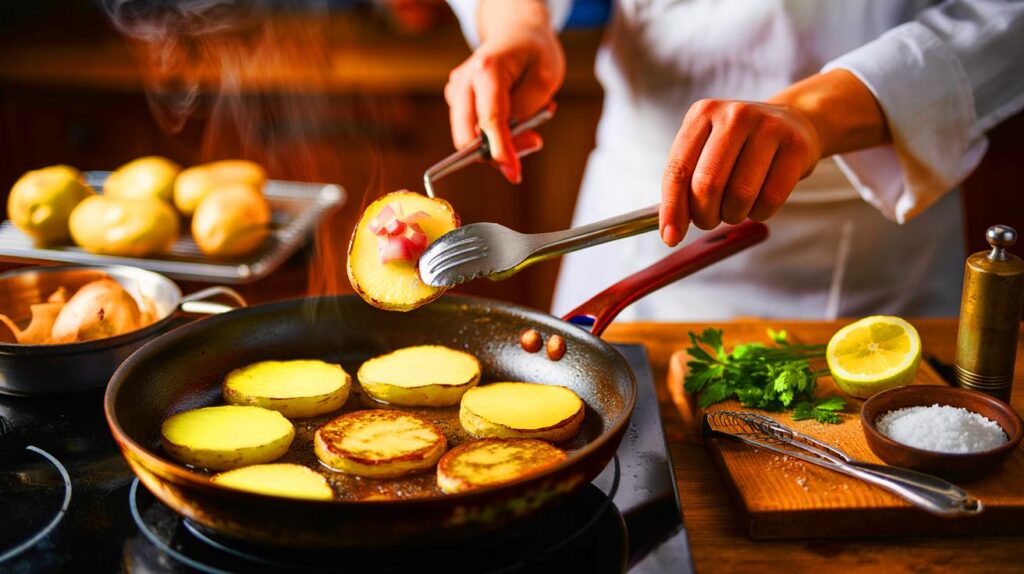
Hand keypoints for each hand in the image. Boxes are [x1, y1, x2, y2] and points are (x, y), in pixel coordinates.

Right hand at [444, 0, 564, 183]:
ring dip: (496, 142)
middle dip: (497, 151)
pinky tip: (511, 119)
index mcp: (486, 70)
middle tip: (533, 142)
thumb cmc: (534, 52)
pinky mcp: (456, 99)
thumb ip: (528, 113)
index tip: (513, 173)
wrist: (516, 32)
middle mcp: (464, 80)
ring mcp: (456, 90)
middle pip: (468, 136)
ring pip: (467, 137)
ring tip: (527, 126)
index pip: (490, 121)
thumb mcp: (545, 79)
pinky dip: (491, 134)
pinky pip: (470, 130)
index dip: (501, 151)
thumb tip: (509, 145)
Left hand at [659, 70, 889, 245]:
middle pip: (707, 185)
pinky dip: (759, 213)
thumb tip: (670, 230)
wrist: (794, 121)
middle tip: (708, 220)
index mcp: (702, 114)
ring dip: (733, 215)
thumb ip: (685, 182)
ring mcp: (768, 127)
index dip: (672, 209)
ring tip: (735, 207)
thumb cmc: (740, 145)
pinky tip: (757, 204)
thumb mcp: (706, 148)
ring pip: (739, 195)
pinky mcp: (796, 146)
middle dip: (704, 216)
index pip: (678, 169)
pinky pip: (770, 199)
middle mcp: (734, 115)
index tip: (670, 237)